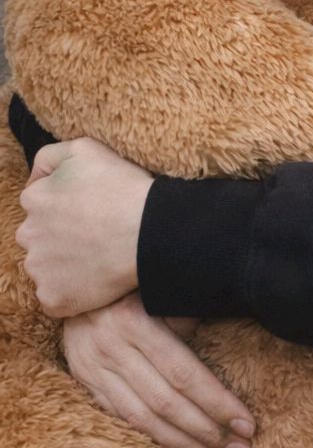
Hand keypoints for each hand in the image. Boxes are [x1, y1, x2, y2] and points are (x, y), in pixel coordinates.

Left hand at [16, 138, 153, 316]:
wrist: (149, 231)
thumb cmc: (123, 188)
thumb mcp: (84, 148)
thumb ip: (49, 156)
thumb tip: (33, 179)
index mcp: (33, 199)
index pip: (39, 206)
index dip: (66, 209)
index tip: (90, 212)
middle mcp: (27, 235)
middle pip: (39, 238)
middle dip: (59, 238)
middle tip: (95, 237)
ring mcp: (39, 270)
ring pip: (45, 269)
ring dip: (64, 266)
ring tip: (98, 259)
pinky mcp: (54, 298)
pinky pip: (55, 298)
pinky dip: (71, 293)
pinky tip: (95, 281)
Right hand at [63, 293, 255, 447]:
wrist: (73, 279)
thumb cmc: (137, 285)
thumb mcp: (163, 291)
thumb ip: (191, 316)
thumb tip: (241, 329)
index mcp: (135, 320)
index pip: (184, 374)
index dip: (217, 403)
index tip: (248, 425)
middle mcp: (111, 347)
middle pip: (166, 403)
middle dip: (207, 431)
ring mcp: (93, 369)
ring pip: (143, 420)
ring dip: (184, 446)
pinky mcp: (85, 383)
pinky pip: (124, 421)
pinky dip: (155, 438)